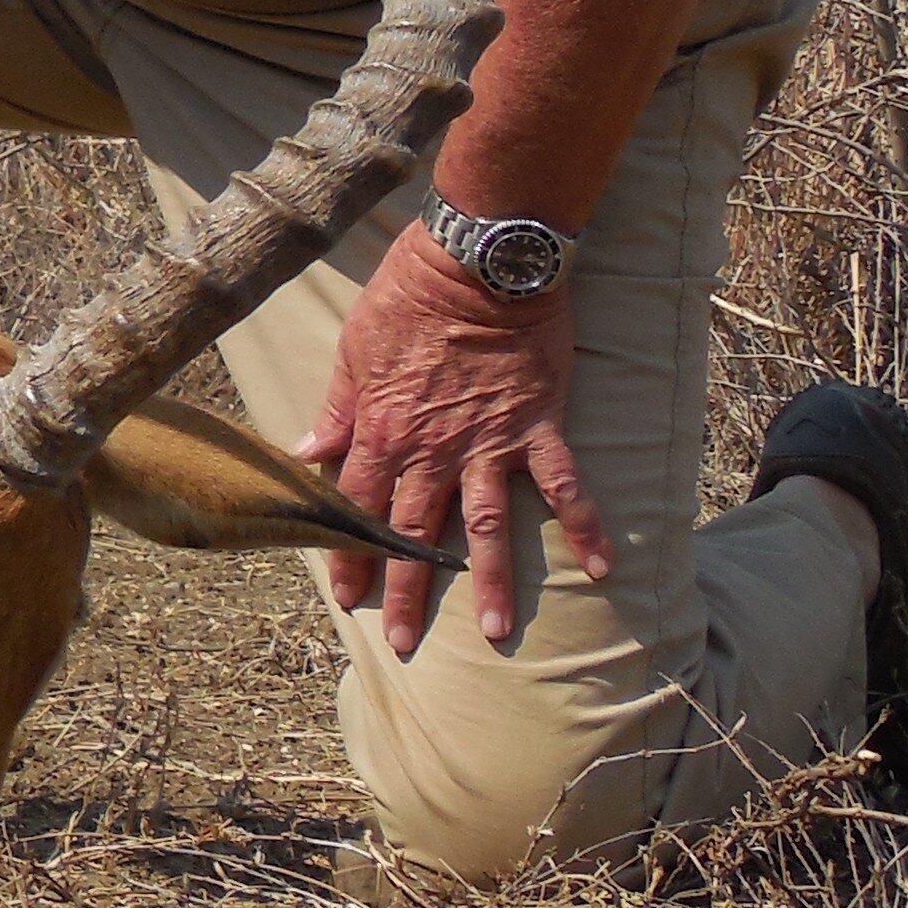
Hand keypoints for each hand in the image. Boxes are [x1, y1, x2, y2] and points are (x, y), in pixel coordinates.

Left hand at [303, 226, 601, 653]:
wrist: (477, 263)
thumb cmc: (407, 296)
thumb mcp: (353, 350)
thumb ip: (337, 407)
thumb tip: (306, 447)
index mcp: (382, 431)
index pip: (356, 505)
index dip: (349, 552)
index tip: (346, 596)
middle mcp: (433, 449)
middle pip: (414, 531)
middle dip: (407, 591)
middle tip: (404, 644)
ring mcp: (490, 443)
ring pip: (486, 526)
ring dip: (493, 582)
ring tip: (499, 634)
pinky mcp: (539, 427)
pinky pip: (566, 485)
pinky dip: (585, 526)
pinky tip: (602, 569)